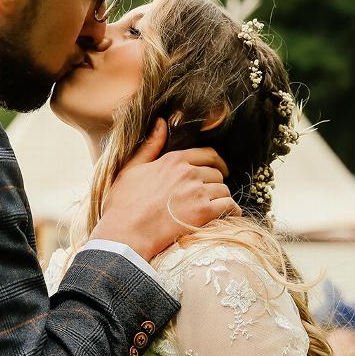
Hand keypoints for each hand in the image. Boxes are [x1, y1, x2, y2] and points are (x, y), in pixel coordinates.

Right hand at [92, 119, 237, 260]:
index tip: (219, 170)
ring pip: (224, 191)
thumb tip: (161, 122)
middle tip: (210, 196)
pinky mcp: (203, 213)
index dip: (216, 163)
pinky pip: (228, 207)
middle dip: (215, 184)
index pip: (207, 154)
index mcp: (173, 160)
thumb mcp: (131, 169)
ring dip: (221, 199)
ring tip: (214, 209)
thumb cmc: (123, 204)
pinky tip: (226, 216)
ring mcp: (196, 192)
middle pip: (217, 174)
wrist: (125, 234)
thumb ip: (150, 146)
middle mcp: (188, 173)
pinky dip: (231, 212)